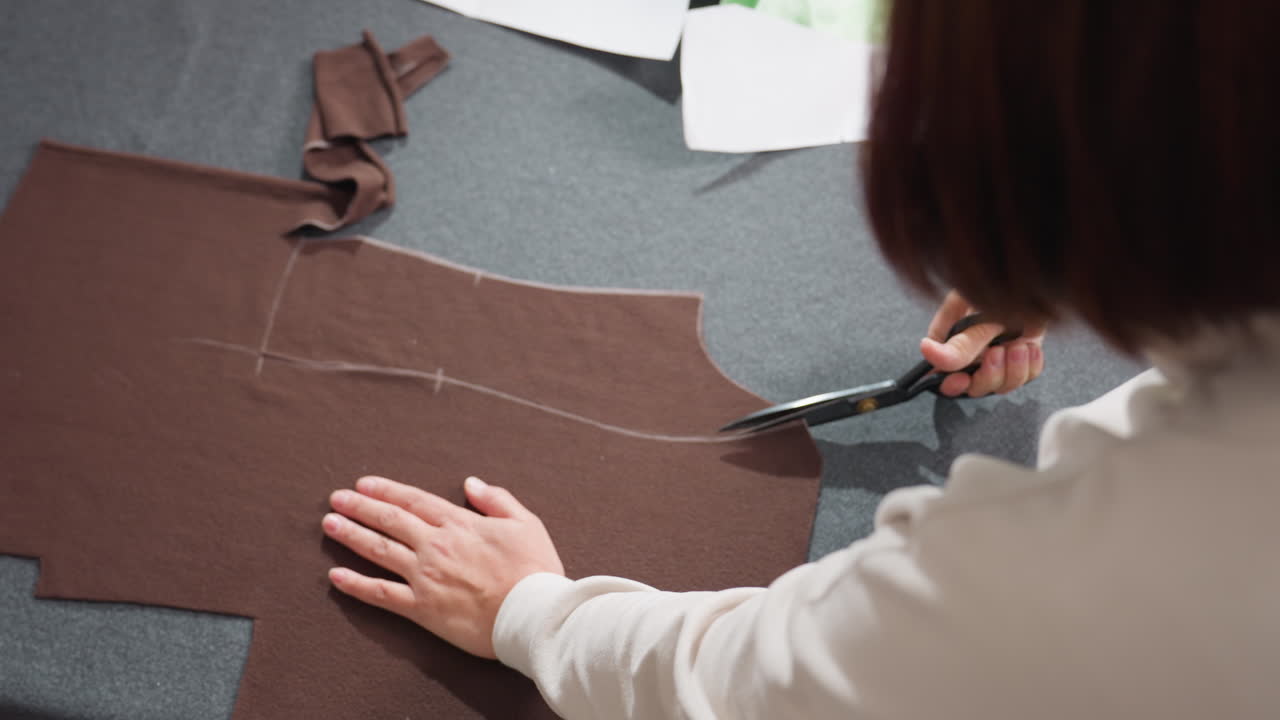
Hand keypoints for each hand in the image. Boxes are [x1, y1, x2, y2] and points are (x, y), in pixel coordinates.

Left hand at [322, 475, 564, 658]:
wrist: (533, 614)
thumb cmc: (535, 569)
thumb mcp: (525, 523)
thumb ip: (496, 499)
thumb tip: (471, 483)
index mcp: (460, 524)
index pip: (414, 501)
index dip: (387, 491)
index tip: (365, 484)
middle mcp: (436, 545)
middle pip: (390, 520)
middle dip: (360, 507)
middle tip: (336, 498)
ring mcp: (425, 576)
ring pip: (379, 550)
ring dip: (351, 535)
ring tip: (329, 524)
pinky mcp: (422, 608)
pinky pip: (381, 594)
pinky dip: (356, 585)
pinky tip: (335, 576)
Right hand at [920, 290, 1046, 396]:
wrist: (1039, 280)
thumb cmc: (1006, 285)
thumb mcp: (980, 314)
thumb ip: (960, 341)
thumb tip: (928, 352)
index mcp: (951, 337)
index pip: (942, 371)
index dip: (950, 381)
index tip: (960, 379)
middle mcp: (973, 350)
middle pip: (974, 385)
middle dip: (988, 375)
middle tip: (996, 353)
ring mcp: (998, 355)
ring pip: (1000, 385)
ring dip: (1012, 370)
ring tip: (1017, 345)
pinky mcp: (1021, 357)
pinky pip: (1024, 377)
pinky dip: (1029, 366)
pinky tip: (1029, 347)